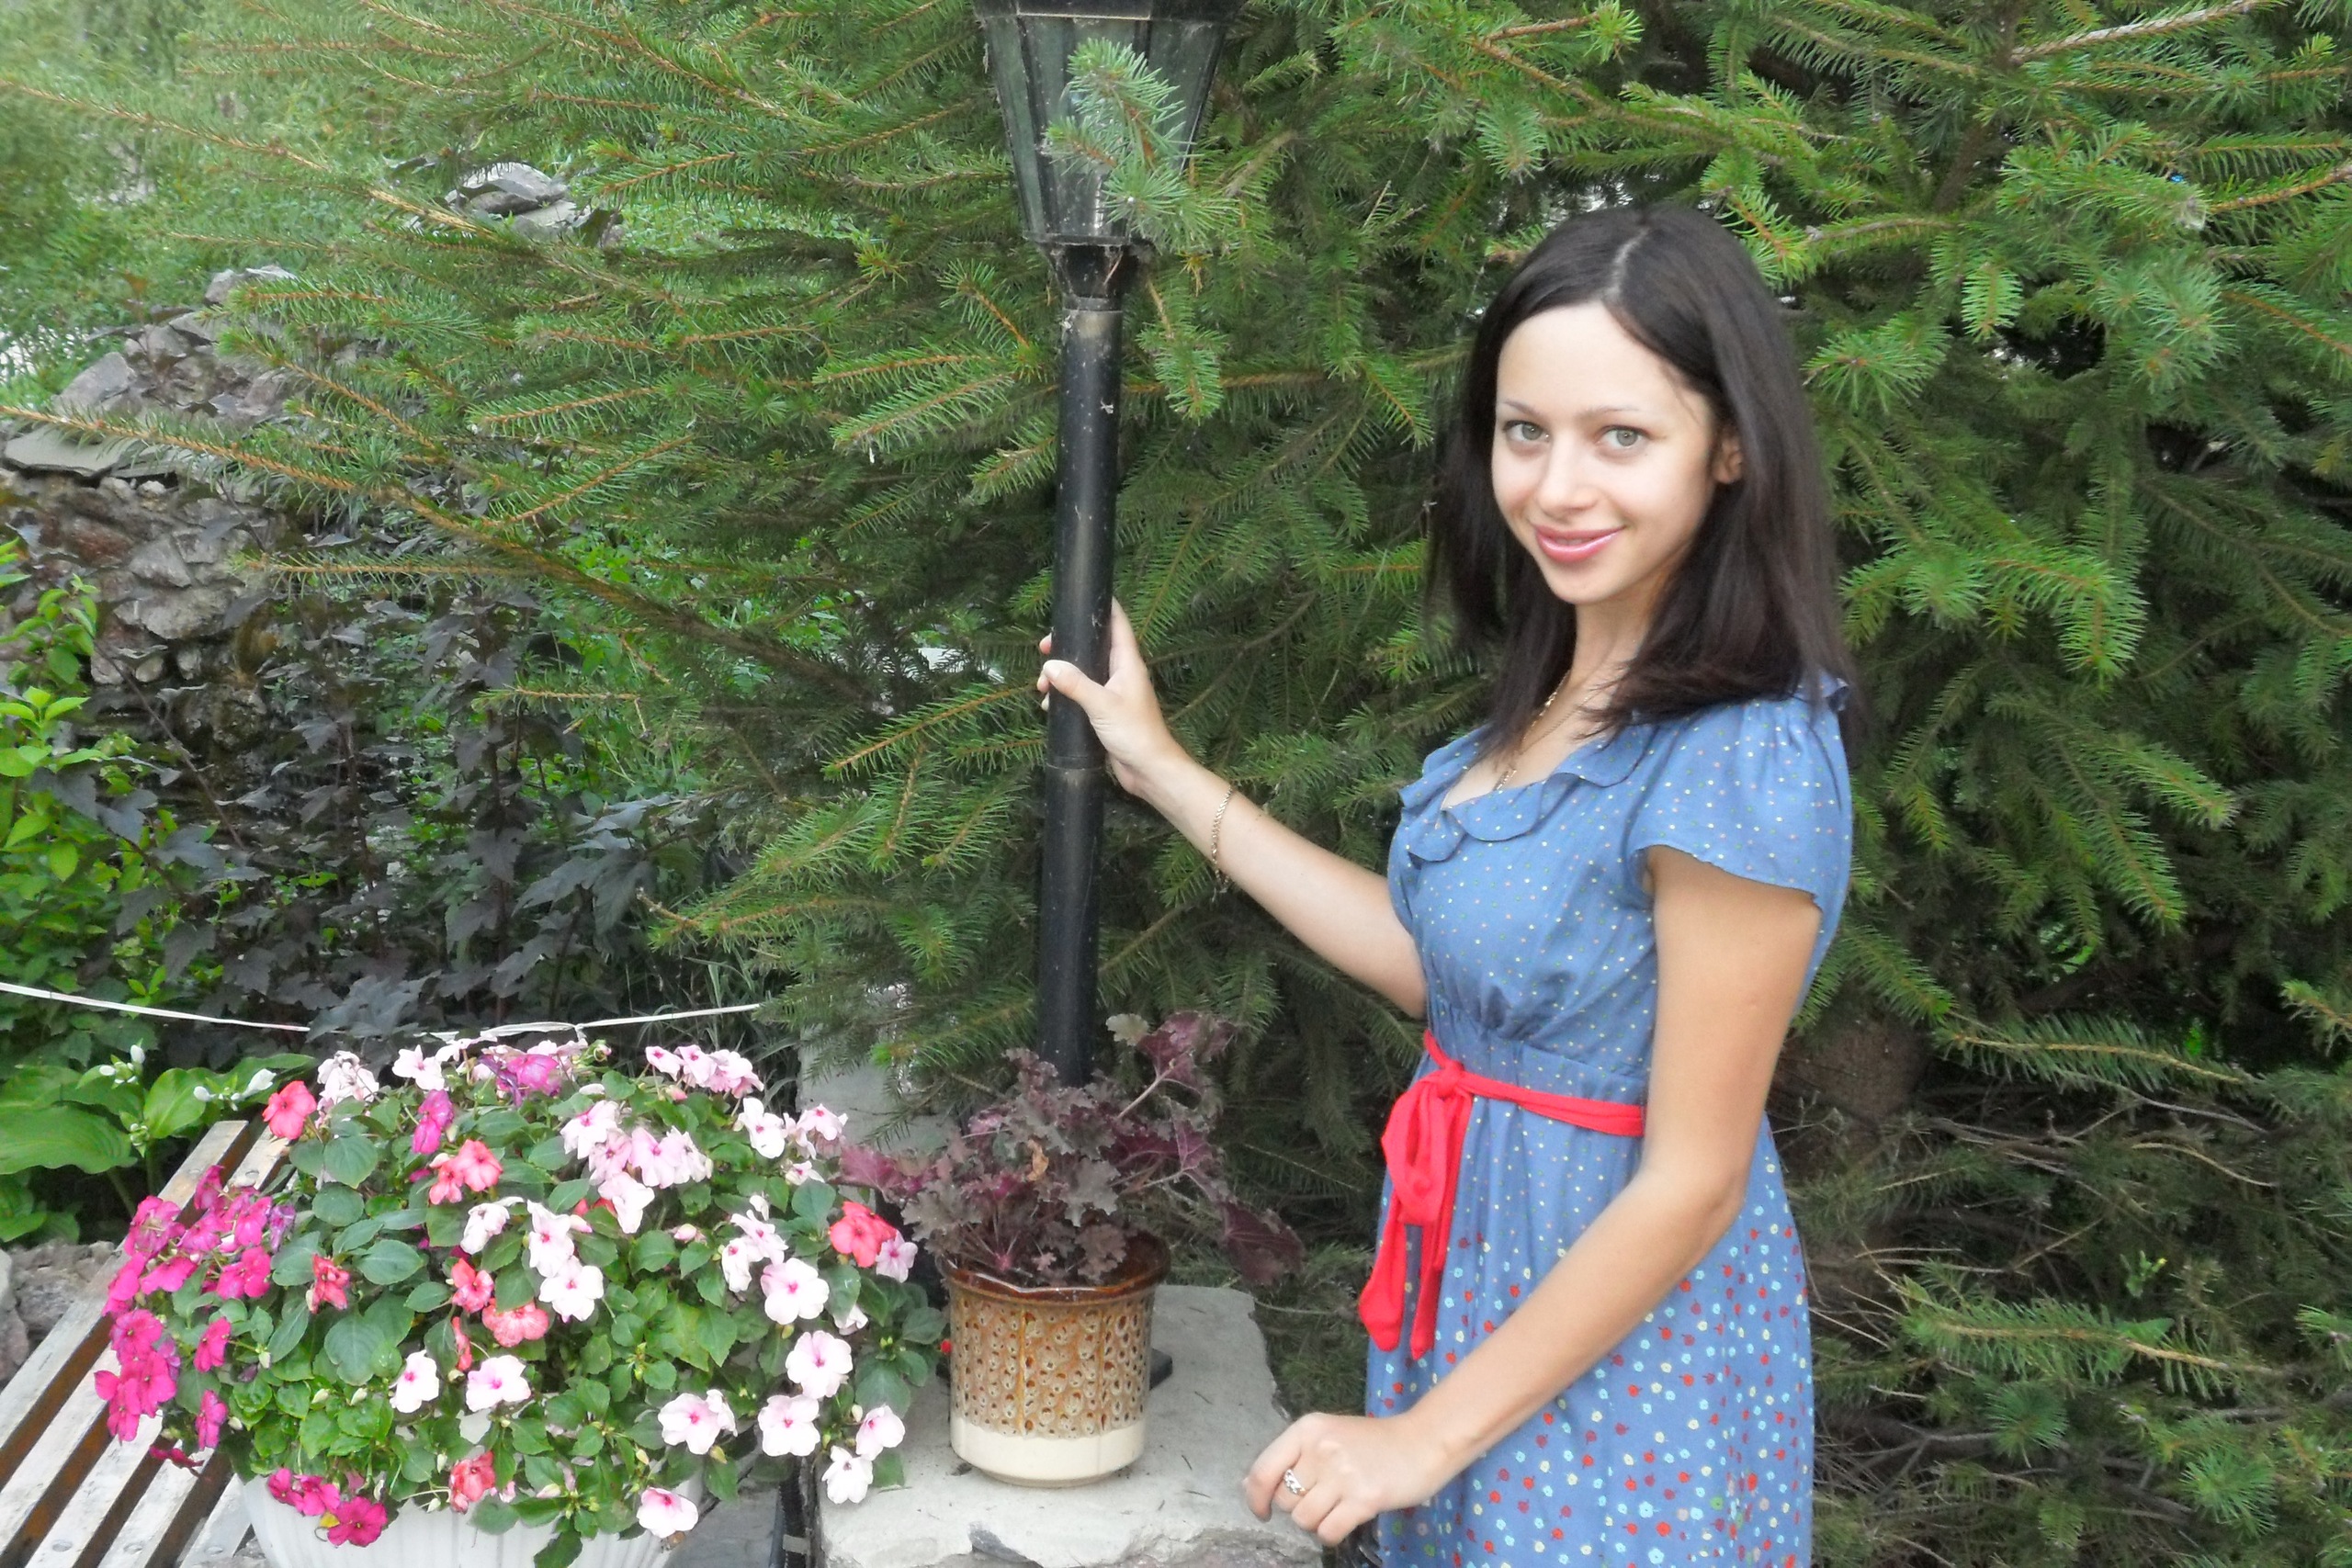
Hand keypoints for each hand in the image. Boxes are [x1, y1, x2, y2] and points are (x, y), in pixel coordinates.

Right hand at [1035, 599, 1188, 797]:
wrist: (1149, 769)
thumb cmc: (1134, 732)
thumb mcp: (1101, 704)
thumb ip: (1075, 684)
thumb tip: (1050, 666)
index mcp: (1127, 663)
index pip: (1118, 624)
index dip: (1103, 607)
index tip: (1080, 598)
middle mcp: (1121, 673)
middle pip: (1093, 647)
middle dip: (1067, 647)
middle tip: (1043, 648)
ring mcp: (1113, 693)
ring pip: (1083, 673)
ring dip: (1062, 676)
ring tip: (1042, 686)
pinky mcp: (1105, 712)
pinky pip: (1081, 696)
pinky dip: (1065, 697)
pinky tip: (1051, 707)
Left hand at [1242, 1411, 1456, 1545]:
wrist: (1423, 1442)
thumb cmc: (1373, 1442)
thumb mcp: (1328, 1435)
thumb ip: (1292, 1456)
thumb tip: (1250, 1486)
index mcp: (1308, 1429)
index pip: (1263, 1470)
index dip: (1255, 1497)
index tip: (1262, 1511)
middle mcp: (1321, 1448)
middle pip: (1284, 1499)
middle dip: (1297, 1507)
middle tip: (1321, 1499)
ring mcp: (1343, 1474)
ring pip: (1304, 1519)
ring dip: (1315, 1522)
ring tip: (1336, 1508)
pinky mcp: (1364, 1498)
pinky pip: (1328, 1532)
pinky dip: (1331, 1534)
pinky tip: (1344, 1521)